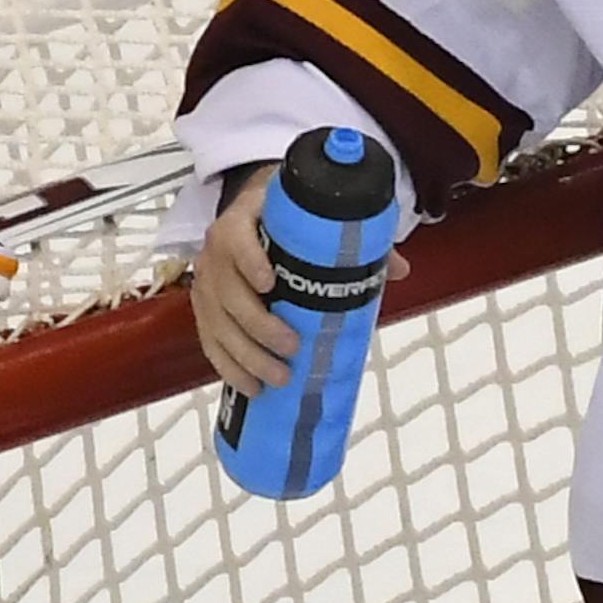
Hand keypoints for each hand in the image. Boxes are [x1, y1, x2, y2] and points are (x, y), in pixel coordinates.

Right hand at [191, 164, 410, 395]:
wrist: (253, 215)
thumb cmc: (286, 220)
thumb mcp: (314, 219)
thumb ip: (354, 240)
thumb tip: (398, 269)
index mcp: (243, 221)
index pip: (237, 239)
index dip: (249, 260)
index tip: (269, 282)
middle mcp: (217, 251)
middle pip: (227, 291)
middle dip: (257, 324)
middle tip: (291, 346)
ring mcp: (207, 282)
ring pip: (217, 324)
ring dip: (246, 356)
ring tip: (278, 378)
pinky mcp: (204, 309)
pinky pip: (210, 342)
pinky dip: (229, 368)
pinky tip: (250, 387)